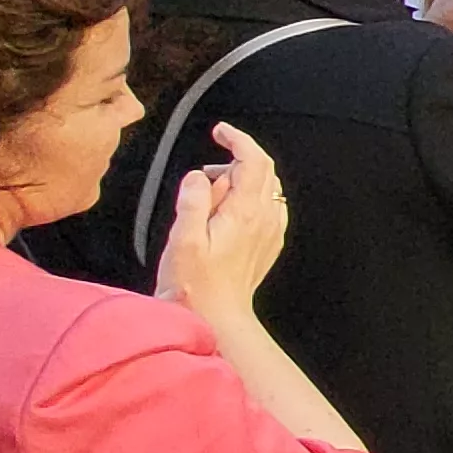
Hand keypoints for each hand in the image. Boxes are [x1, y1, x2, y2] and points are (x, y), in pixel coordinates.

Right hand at [154, 123, 289, 311]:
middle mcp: (264, 219)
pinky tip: (225, 214)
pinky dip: (248, 199)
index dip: (238, 139)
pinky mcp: (266, 245)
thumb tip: (200, 176)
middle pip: (263, 170)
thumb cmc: (195, 287)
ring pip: (265, 188)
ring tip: (208, 197)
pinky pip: (266, 208)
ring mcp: (269, 232)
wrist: (217, 321)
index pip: (253, 160)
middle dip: (236, 159)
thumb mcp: (183, 240)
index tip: (220, 132)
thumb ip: (193, 201)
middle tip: (205, 175)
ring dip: (240, 180)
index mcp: (244, 213)